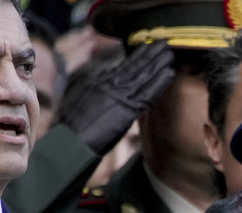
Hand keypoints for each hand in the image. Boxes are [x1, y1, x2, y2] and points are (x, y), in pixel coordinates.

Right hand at [57, 41, 175, 154]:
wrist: (71, 140)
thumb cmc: (74, 128)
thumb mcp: (84, 103)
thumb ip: (99, 93)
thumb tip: (107, 90)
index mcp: (98, 81)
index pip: (122, 66)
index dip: (137, 57)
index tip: (148, 48)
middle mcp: (108, 83)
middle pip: (133, 66)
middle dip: (149, 53)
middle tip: (163, 43)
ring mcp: (117, 94)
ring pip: (141, 75)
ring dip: (157, 63)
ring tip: (170, 53)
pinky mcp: (125, 108)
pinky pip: (146, 93)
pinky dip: (158, 82)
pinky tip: (169, 74)